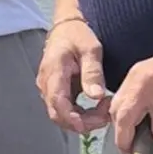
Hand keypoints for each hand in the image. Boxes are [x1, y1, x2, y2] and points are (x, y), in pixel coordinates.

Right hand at [37, 17, 110, 133]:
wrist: (66, 28)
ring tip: (104, 111)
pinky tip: (97, 108)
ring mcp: (49, 88)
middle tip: (106, 117)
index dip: (71, 118)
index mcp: (54, 71)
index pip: (57, 102)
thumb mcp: (91, 49)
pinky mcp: (55, 91)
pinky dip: (80, 114)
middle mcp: (46, 83)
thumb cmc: (78, 35)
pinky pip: (64, 110)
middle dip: (82, 123)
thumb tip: (96, 96)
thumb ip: (92, 72)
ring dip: (82, 120)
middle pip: (58, 114)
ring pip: (61, 115)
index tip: (89, 125)